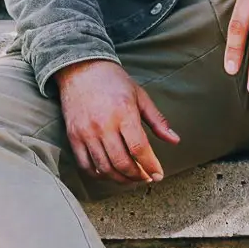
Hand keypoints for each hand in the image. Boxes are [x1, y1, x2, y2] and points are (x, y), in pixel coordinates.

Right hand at [55, 59, 179, 183]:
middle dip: (137, 176)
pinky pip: (86, 165)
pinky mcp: (74, 137)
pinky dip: (99, 175)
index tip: (158, 174)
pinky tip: (110, 173)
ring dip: (121, 179)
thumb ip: (157, 121)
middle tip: (146, 177)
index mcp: (123, 113)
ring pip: (105, 167)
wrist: (81, 69)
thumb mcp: (140, 96)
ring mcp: (86, 133)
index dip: (151, 166)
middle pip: (122, 162)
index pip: (139, 148)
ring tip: (131, 178)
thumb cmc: (113, 81)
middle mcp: (103, 125)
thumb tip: (174, 140)